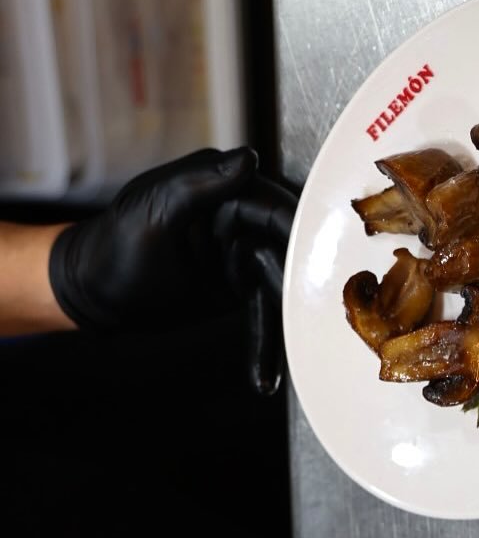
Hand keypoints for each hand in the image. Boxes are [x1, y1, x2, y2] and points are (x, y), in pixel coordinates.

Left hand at [48, 147, 296, 393]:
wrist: (93, 293)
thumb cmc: (113, 247)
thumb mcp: (155, 211)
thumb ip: (201, 182)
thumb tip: (249, 159)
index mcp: (220, 188)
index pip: (275, 207)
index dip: (303, 234)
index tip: (326, 261)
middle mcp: (238, 218)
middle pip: (288, 250)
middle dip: (302, 288)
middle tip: (314, 321)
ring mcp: (241, 254)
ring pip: (280, 288)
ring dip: (285, 327)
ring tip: (287, 365)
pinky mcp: (240, 286)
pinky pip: (264, 313)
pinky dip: (265, 346)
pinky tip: (265, 378)